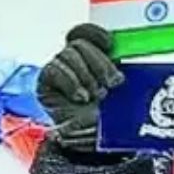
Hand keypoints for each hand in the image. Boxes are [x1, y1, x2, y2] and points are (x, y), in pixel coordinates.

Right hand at [36, 24, 124, 151]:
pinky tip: (81, 97)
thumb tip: (125, 66)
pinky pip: (54, 71)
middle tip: (114, 83)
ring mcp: (59, 69)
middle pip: (79, 43)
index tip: (110, 44)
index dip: (96, 34)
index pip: (86, 33)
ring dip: (86, 75)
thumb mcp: (119, 93)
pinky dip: (71, 82)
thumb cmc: (106, 116)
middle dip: (99, 62)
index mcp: (92, 55)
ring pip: (68, 55)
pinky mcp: (47, 82)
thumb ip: (117, 75)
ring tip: (97, 95)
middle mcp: (74, 59)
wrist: (89, 140)